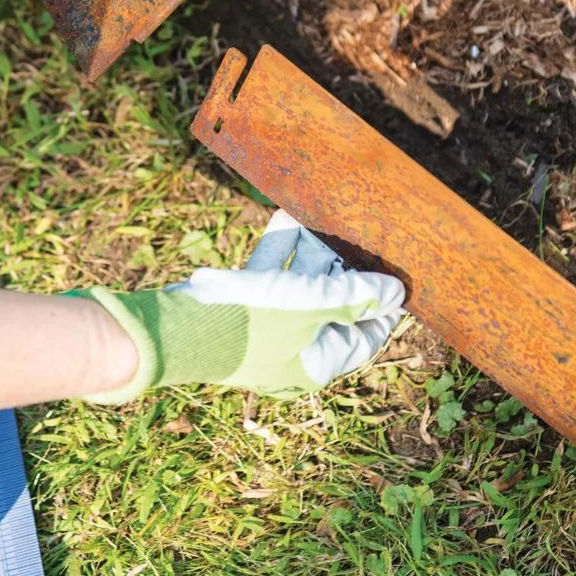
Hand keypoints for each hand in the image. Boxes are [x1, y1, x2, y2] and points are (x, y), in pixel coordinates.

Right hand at [72, 210, 404, 402]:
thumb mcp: (309, 306)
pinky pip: (270, 274)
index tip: (394, 277)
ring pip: (299, 284)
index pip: (363, 335)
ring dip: (310, 250)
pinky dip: (280, 248)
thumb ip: (354, 297)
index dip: (380, 306)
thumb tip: (396, 293)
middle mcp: (294, 346)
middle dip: (343, 267)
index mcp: (316, 360)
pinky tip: (287, 215)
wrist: (179, 327)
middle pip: (332, 304)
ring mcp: (267, 326)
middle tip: (360, 235)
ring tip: (325, 217)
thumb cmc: (251, 323)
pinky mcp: (244, 305)